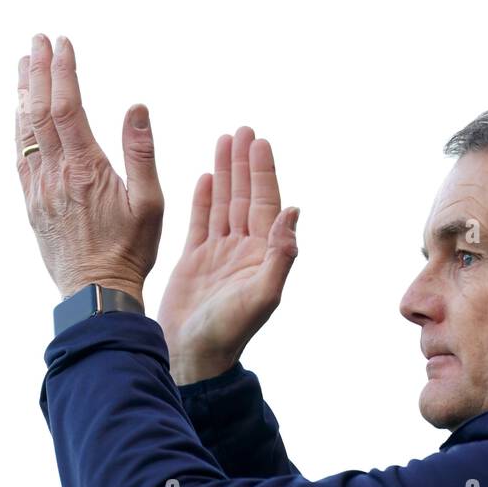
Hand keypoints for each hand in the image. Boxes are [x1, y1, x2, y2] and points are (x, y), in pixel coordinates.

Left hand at [15, 34, 162, 303]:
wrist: (95, 293)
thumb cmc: (130, 251)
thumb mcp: (150, 204)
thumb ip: (141, 153)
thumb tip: (136, 106)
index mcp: (86, 170)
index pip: (68, 106)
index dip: (63, 71)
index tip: (62, 42)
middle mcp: (57, 174)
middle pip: (40, 110)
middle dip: (39, 71)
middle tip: (37, 40)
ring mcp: (40, 189)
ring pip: (25, 130)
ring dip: (24, 93)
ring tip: (24, 65)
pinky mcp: (32, 204)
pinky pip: (20, 156)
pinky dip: (19, 127)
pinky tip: (20, 113)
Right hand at [156, 126, 299, 384]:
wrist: (193, 357)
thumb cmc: (229, 333)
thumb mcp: (261, 296)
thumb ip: (281, 255)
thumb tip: (293, 211)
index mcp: (262, 256)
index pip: (265, 204)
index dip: (263, 173)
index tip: (260, 142)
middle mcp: (244, 251)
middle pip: (246, 197)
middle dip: (245, 163)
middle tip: (244, 129)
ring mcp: (219, 255)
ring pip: (224, 204)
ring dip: (226, 173)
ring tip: (224, 140)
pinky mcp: (195, 261)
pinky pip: (201, 222)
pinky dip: (204, 198)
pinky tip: (206, 177)